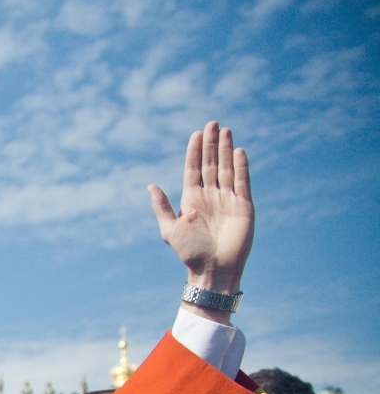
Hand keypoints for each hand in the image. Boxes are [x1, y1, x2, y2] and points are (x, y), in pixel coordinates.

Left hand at [148, 122, 253, 296]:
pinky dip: (240, 166)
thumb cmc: (190, 252)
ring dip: (226, 150)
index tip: (197, 133)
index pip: (193, 169)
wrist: (213, 269)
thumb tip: (151, 185)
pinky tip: (238, 151)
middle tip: (212, 123)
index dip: (195, 151)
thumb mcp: (170, 228)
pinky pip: (242, 181)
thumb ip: (161, 207)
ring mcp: (228, 199)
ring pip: (226, 168)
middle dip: (211, 144)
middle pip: (210, 164)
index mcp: (192, 200)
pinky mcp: (243, 205)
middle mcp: (210, 196)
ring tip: (226, 130)